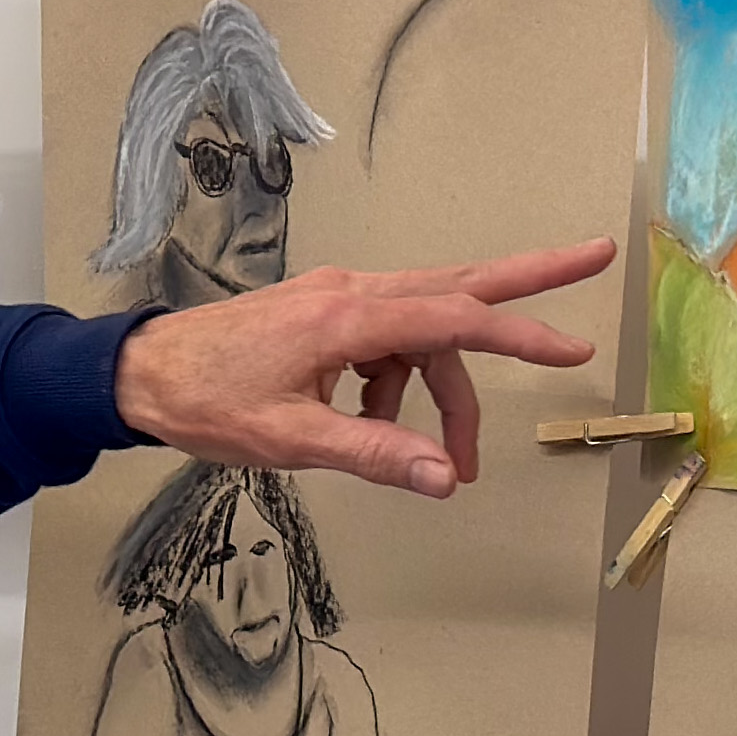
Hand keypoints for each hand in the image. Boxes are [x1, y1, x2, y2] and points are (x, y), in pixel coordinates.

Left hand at [110, 240, 614, 497]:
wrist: (140, 373)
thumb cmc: (204, 403)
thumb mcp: (289, 440)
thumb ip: (373, 454)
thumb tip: (445, 477)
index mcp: (347, 317)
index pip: (454, 321)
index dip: (519, 338)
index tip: (574, 352)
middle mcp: (351, 293)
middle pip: (458, 283)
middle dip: (530, 277)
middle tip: (597, 258)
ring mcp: (337, 297)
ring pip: (424, 328)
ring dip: (446, 390)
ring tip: (451, 461)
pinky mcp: (324, 311)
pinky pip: (388, 342)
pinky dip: (400, 384)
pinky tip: (376, 428)